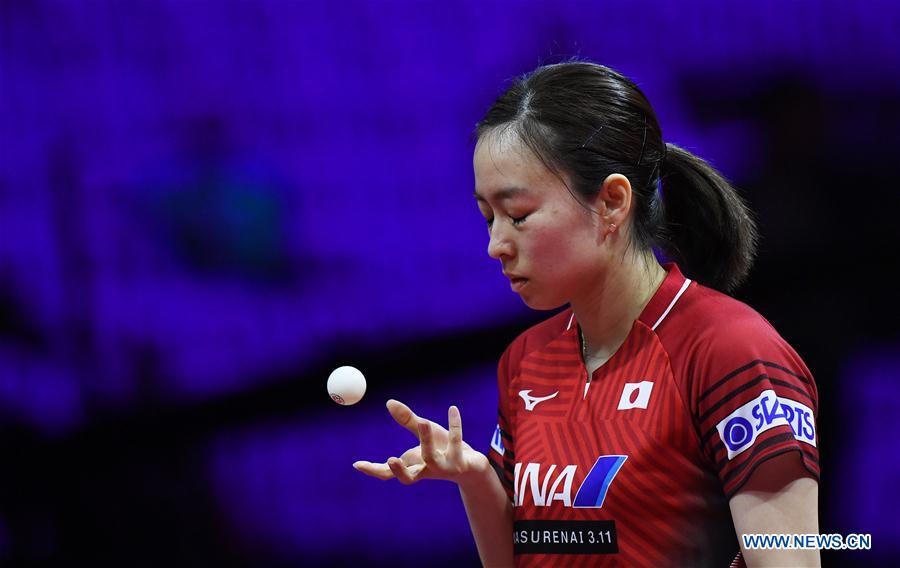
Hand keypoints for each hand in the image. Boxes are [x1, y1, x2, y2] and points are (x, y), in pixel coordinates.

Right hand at [353, 399, 489, 485]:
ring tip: (424, 422)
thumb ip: (407, 420)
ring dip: (427, 440)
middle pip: (408, 477)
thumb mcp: (424, 432)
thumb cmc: (444, 449)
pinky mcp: (461, 463)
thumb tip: (389, 402)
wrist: (472, 465)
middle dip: (399, 471)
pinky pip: (456, 442)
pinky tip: (453, 409)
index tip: (356, 464)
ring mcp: (443, 469)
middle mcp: (426, 471)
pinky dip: (455, 425)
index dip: (372, 470)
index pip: (388, 473)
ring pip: (432, 459)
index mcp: (412, 466)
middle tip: (390, 459)